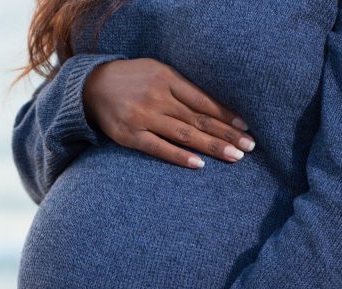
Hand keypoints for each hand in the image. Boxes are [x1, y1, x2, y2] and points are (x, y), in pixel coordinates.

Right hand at [82, 57, 255, 168]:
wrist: (91, 87)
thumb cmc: (132, 79)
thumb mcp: (157, 71)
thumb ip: (182, 87)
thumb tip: (215, 107)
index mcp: (167, 79)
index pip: (203, 100)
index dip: (226, 114)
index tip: (246, 127)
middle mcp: (157, 98)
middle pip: (199, 119)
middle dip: (226, 134)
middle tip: (249, 147)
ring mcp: (143, 118)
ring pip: (184, 135)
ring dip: (212, 147)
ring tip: (235, 156)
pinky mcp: (130, 136)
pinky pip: (159, 148)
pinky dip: (180, 157)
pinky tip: (200, 165)